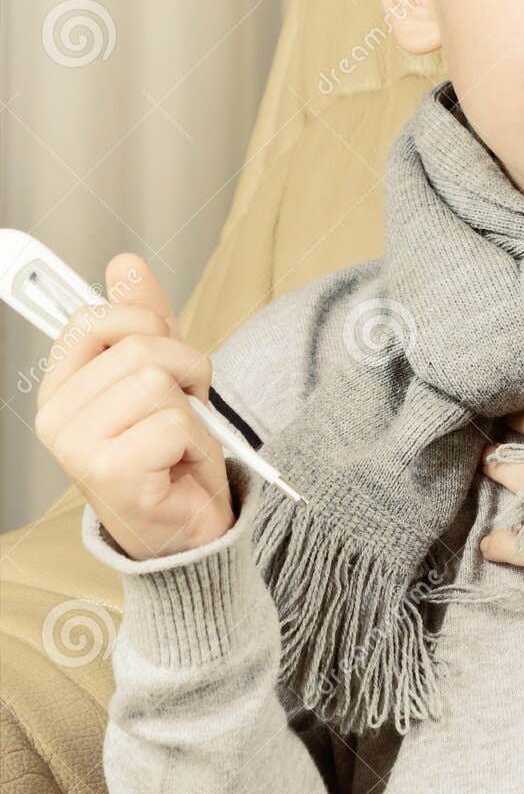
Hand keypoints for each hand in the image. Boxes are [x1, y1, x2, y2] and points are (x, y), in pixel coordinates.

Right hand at [35, 252, 233, 560]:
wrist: (188, 530)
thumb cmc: (171, 455)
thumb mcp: (162, 374)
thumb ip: (143, 320)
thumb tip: (125, 263)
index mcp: (62, 388)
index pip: (92, 318)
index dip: (143, 320)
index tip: (162, 346)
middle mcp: (56, 417)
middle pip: (140, 344)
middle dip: (186, 367)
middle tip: (186, 406)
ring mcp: (77, 447)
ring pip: (158, 380)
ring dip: (193, 407)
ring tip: (183, 438)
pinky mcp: (110, 472)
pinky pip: (175, 420)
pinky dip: (197, 441)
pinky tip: (181, 466)